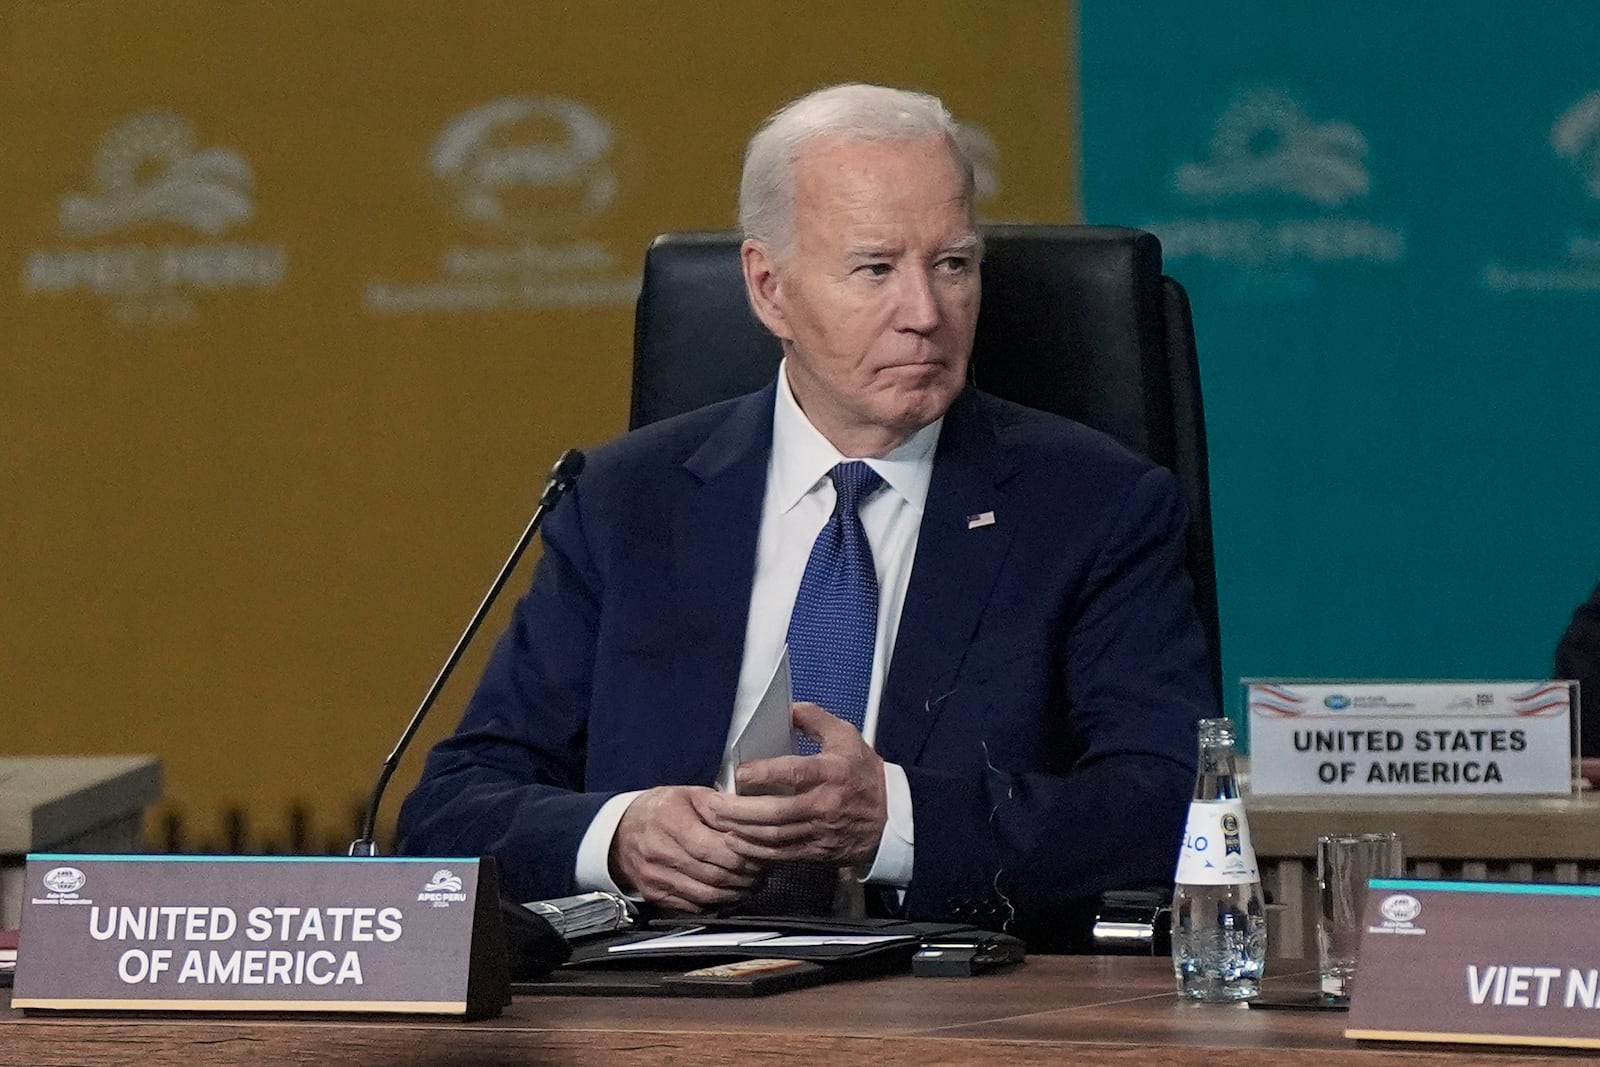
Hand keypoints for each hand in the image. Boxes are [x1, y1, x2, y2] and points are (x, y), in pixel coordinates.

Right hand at [609, 786, 762, 911]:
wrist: (619, 834)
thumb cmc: (659, 810)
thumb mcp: (687, 795)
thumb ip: (718, 806)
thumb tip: (749, 820)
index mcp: (671, 821)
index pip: (716, 847)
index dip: (744, 854)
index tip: (763, 852)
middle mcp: (661, 852)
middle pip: (715, 873)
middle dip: (747, 875)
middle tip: (765, 870)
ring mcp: (657, 877)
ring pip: (708, 894)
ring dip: (737, 892)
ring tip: (753, 882)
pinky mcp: (657, 895)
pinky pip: (695, 906)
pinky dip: (719, 902)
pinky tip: (732, 892)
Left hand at [707, 702, 887, 866]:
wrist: (892, 818)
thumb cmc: (865, 775)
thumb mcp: (847, 737)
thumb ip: (815, 719)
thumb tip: (787, 709)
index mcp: (832, 772)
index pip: (794, 772)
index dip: (764, 773)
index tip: (740, 772)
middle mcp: (825, 804)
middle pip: (776, 812)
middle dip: (739, 811)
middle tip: (713, 805)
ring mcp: (820, 831)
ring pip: (774, 837)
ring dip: (741, 832)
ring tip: (717, 823)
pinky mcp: (816, 850)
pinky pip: (781, 854)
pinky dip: (755, 851)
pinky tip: (737, 843)